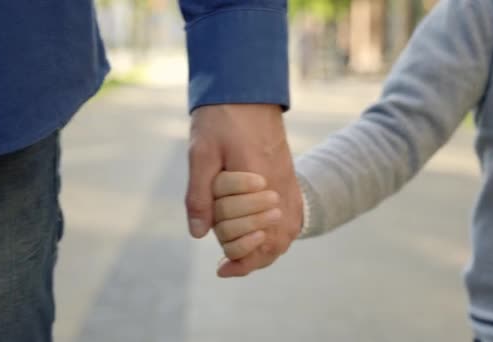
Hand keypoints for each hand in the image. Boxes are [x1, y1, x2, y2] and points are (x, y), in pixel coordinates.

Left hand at [185, 104, 302, 276]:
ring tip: (245, 260)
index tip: (221, 269)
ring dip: (268, 251)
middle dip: (248, 256)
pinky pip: (293, 218)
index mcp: (257, 184)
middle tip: (226, 262)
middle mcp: (278, 188)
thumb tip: (199, 234)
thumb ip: (200, 195)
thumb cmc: (221, 119)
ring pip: (286, 233)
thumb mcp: (201, 153)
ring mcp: (287, 184)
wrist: (247, 90)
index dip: (236, 258)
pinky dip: (280, 235)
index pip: (251, 237)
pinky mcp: (289, 178)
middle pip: (273, 242)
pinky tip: (265, 237)